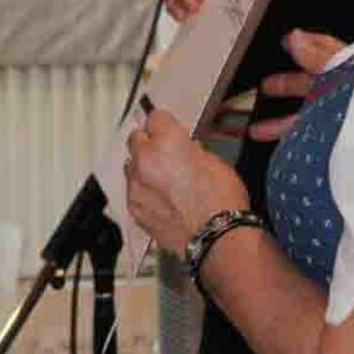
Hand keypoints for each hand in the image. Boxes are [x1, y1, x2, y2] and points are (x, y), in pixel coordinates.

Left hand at [125, 109, 247, 254]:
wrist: (217, 237)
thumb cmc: (222, 201)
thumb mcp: (214, 161)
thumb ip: (191, 150)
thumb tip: (184, 148)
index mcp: (167, 140)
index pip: (155, 117)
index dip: (165, 124)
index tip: (168, 128)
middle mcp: (145, 158)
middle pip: (136, 138)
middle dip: (149, 143)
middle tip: (165, 154)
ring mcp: (136, 184)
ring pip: (132, 166)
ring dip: (144, 169)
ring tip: (165, 181)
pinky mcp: (134, 207)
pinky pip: (134, 191)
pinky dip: (144, 193)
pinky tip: (163, 201)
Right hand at [247, 30, 347, 140]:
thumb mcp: (342, 71)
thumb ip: (318, 57)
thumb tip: (297, 39)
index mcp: (350, 70)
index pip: (325, 51)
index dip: (304, 44)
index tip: (286, 42)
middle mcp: (348, 94)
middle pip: (312, 85)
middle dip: (286, 85)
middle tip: (267, 86)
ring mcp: (346, 119)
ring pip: (309, 117)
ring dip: (282, 122)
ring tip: (259, 130)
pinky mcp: (345, 142)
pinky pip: (314, 139)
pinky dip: (296, 141)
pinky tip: (285, 149)